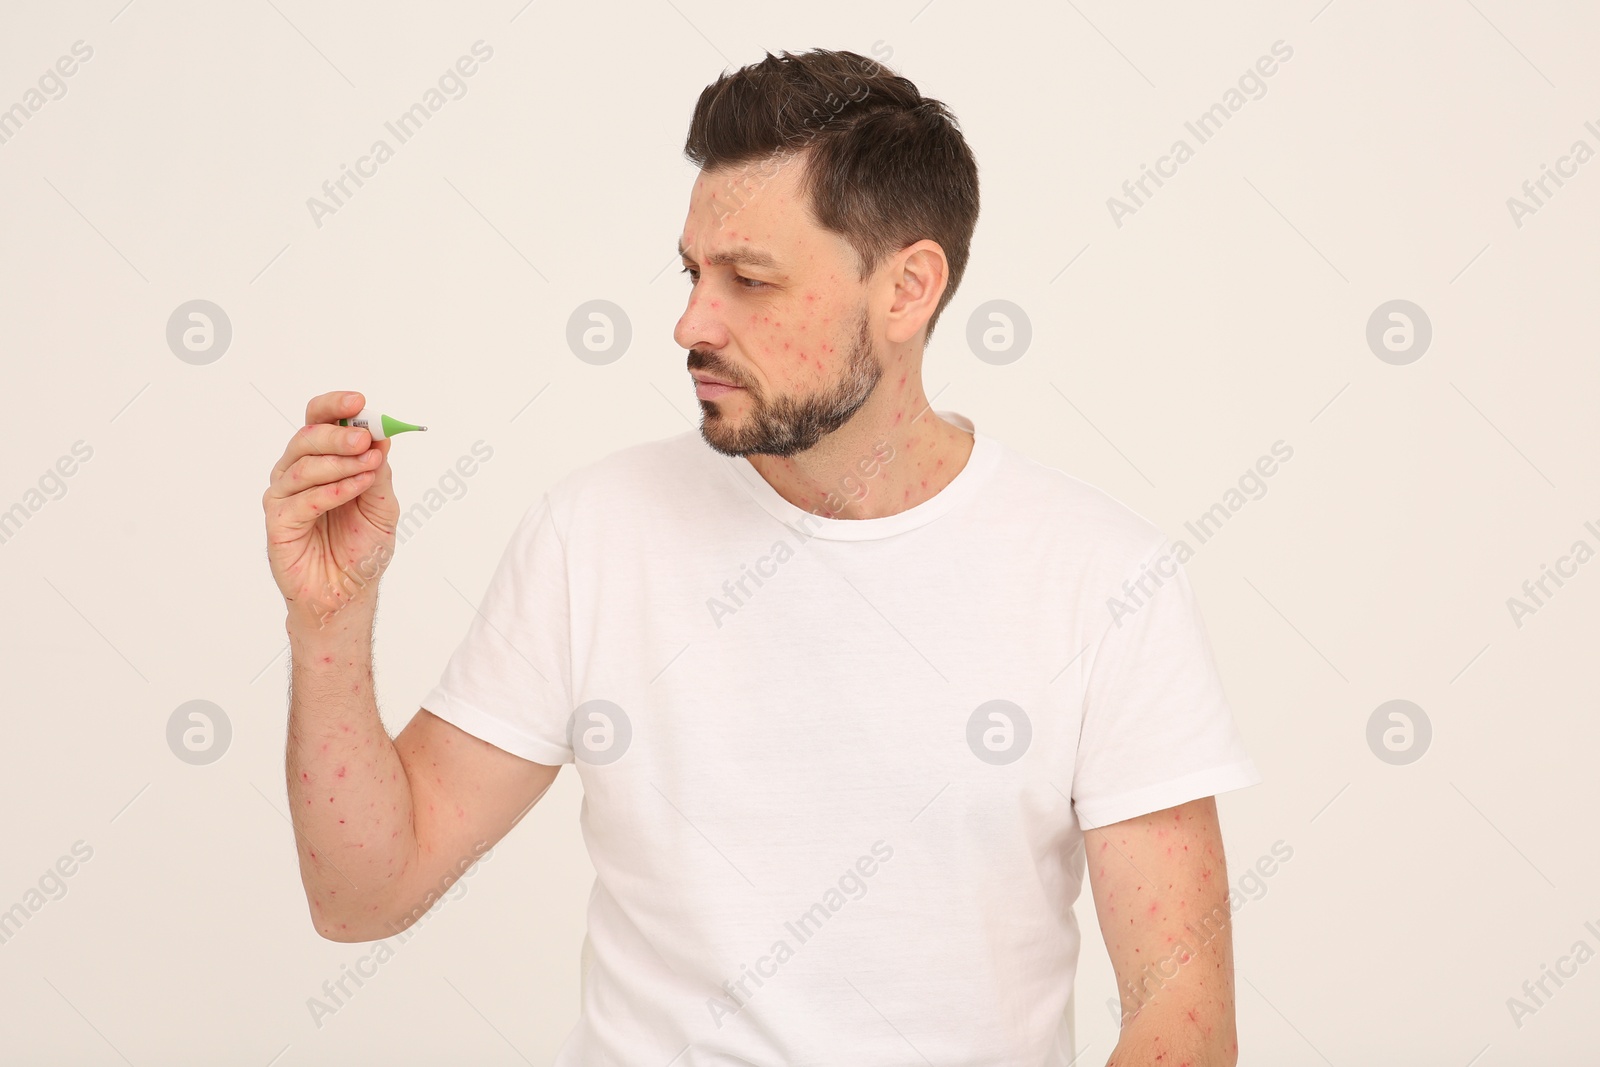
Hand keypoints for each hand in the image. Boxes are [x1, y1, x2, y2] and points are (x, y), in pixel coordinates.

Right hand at [263, 391, 399, 627]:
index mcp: (322, 460)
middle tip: (365, 439)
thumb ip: (378, 472)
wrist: (349, 594)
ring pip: (303, 466)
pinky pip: (302, 500)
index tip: (359, 401)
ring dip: (339, 463)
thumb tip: (381, 436)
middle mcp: (297, 472)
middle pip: (307, 437)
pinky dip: (331, 491)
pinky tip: (353, 489)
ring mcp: (284, 496)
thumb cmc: (362, 548)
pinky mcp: (278, 522)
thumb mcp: (382, 506)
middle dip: (338, 434)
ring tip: (368, 467)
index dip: (335, 406)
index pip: (318, 420)